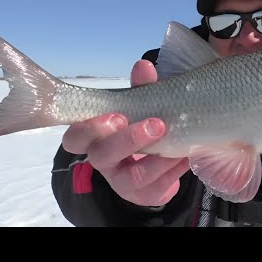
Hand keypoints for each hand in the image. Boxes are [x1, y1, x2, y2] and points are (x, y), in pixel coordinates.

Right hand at [62, 60, 189, 206]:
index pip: (75, 138)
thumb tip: (143, 66)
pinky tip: (186, 156)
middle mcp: (104, 162)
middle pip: (100, 156)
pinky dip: (173, 171)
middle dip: (126, 140)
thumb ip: (142, 89)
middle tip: (156, 124)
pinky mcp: (143, 195)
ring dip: (157, 159)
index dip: (88, 128)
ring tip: (179, 142)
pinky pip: (155, 189)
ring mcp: (122, 182)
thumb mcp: (141, 107)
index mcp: (96, 138)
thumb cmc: (141, 128)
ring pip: (130, 178)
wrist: (158, 163)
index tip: (118, 115)